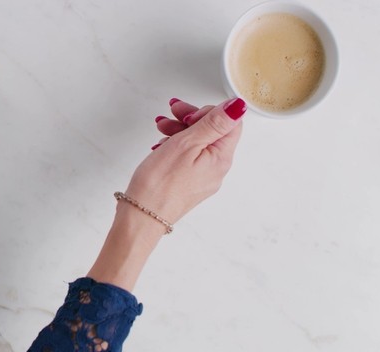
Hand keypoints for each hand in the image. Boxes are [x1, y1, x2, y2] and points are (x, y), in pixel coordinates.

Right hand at [124, 97, 246, 224]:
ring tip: (161, 127)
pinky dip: (176, 145)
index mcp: (221, 158)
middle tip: (172, 112)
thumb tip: (238, 106)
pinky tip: (161, 145)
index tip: (188, 113)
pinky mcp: (189, 183)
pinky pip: (189, 157)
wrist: (141, 217)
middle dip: (191, 118)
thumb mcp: (187, 143)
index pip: (230, 124)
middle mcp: (217, 170)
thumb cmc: (160, 183)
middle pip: (213, 132)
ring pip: (198, 143)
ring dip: (180, 130)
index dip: (208, 112)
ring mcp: (203, 178)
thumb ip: (214, 123)